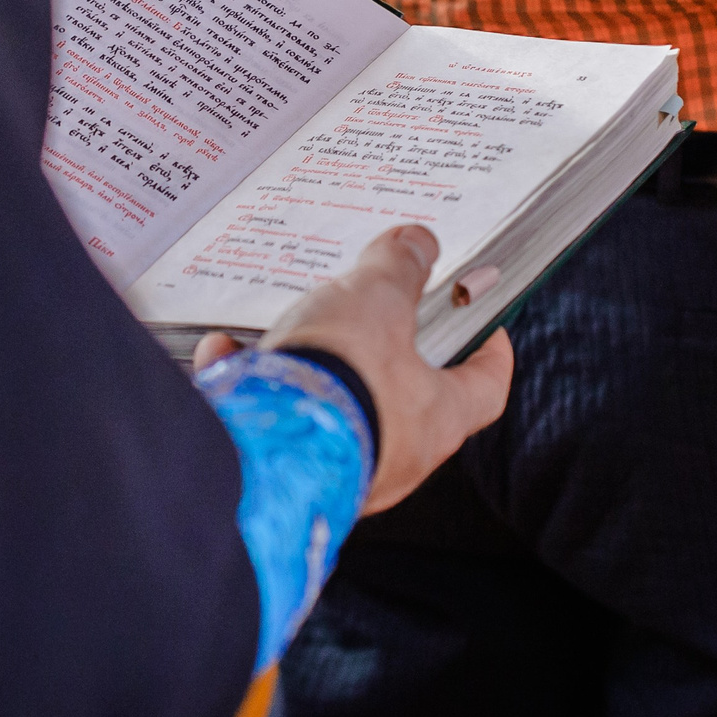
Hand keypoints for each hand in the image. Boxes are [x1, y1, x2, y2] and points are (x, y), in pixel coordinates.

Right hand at [193, 225, 512, 512]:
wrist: (259, 446)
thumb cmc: (338, 383)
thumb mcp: (375, 300)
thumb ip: (398, 268)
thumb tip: (417, 243)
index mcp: (436, 420)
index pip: (487, 388)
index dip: (490, 355)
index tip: (488, 330)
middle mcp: (395, 459)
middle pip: (406, 400)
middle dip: (384, 356)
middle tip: (370, 317)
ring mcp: (339, 472)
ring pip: (336, 412)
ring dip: (312, 372)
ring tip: (284, 335)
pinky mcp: (284, 473)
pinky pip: (274, 423)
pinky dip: (254, 389)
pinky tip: (226, 358)